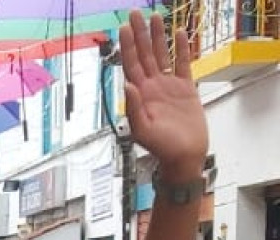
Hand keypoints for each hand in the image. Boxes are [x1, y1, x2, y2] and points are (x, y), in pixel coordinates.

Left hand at [119, 12, 207, 180]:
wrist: (184, 156)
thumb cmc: (161, 148)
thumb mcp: (142, 130)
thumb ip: (134, 108)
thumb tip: (127, 85)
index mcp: (139, 95)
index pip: (131, 65)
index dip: (128, 46)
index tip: (125, 28)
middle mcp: (151, 87)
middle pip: (144, 55)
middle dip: (140, 35)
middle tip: (136, 14)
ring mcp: (168, 86)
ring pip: (161, 55)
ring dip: (158, 37)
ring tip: (156, 17)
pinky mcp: (185, 88)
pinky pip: (182, 64)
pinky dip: (181, 48)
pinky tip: (179, 33)